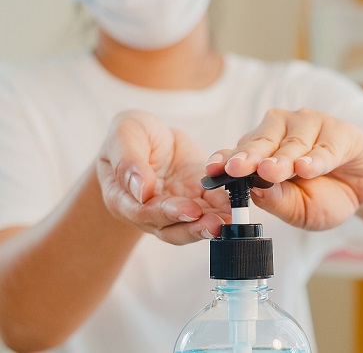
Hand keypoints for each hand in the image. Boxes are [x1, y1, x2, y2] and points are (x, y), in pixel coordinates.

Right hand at [97, 111, 229, 243]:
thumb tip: (139, 190)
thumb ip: (128, 162)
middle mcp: (151, 210)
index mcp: (124, 198)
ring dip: (212, 225)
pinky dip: (225, 209)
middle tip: (214, 225)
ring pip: (193, 223)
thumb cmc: (130, 136)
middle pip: (171, 227)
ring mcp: (177, 205)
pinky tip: (239, 209)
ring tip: (230, 222)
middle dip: (194, 227)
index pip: (143, 212)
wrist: (150, 135)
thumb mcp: (123, 136)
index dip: (166, 213)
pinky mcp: (199, 196)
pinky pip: (212, 206)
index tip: (187, 211)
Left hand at [204, 108, 362, 230]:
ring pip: (292, 142)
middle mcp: (282, 132)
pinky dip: (317, 158)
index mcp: (262, 150)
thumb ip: (277, 201)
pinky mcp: (339, 129)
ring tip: (272, 172)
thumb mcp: (299, 210)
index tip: (214, 171)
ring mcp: (310, 126)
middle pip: (261, 141)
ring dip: (282, 158)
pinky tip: (307, 168)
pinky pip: (326, 145)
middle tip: (237, 168)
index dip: (226, 160)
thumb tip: (255, 191)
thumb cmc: (326, 197)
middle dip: (249, 156)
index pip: (238, 152)